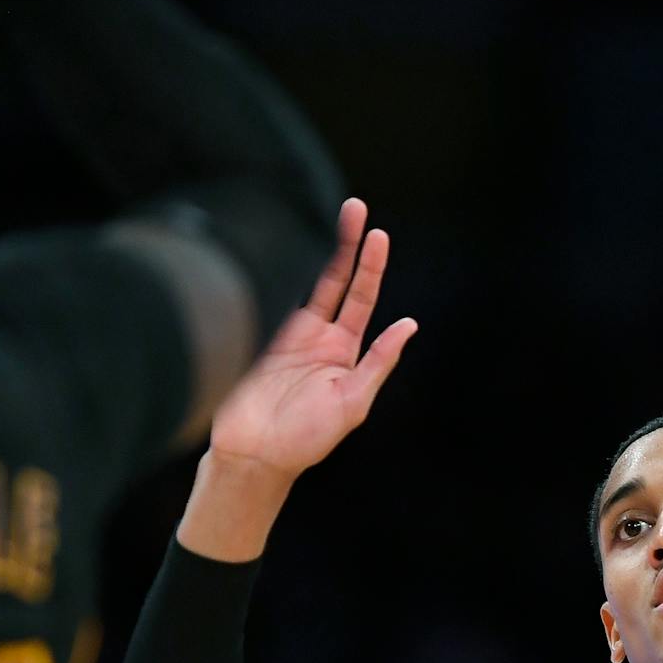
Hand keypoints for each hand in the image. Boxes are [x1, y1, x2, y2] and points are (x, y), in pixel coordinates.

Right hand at [207, 199, 417, 483]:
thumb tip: (409, 325)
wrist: (253, 455)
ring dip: (315, 247)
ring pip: (303, 279)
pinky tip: (285, 245)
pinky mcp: (255, 334)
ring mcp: (283, 331)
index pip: (361, 298)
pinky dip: (278, 272)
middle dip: (347, 243)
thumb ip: (378, 362)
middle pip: (335, 278)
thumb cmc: (306, 439)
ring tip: (332, 214)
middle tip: (355, 207)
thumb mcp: (353, 402)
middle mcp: (315, 336)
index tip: (378, 235)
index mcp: (342, 351)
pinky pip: (269, 295)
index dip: (371, 265)